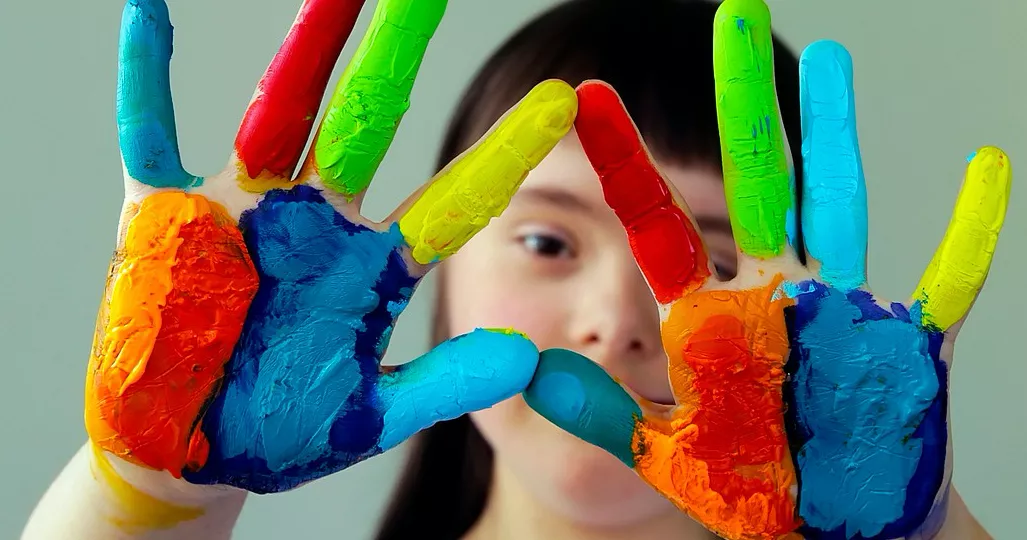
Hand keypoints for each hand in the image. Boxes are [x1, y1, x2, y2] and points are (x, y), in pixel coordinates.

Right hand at [86, 0, 576, 494]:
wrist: (195, 451)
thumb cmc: (284, 428)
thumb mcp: (374, 412)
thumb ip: (443, 384)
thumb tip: (524, 357)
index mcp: (374, 265)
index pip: (451, 197)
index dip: (503, 152)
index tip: (561, 101)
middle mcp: (319, 221)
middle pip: (368, 121)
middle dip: (398, 56)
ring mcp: (246, 211)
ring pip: (281, 110)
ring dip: (307, 47)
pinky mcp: (167, 218)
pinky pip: (152, 137)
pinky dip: (145, 79)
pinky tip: (144, 12)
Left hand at [523, 0, 1009, 538]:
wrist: (827, 530)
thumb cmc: (749, 487)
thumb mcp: (663, 451)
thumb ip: (601, 412)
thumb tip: (529, 368)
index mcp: (707, 315)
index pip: (655, 220)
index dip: (623, 157)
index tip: (585, 93)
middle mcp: (771, 293)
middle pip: (754, 178)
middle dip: (744, 99)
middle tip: (730, 11)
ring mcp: (840, 309)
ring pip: (839, 201)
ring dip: (838, 130)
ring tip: (833, 54)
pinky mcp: (905, 343)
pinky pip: (947, 279)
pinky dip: (971, 230)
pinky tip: (987, 167)